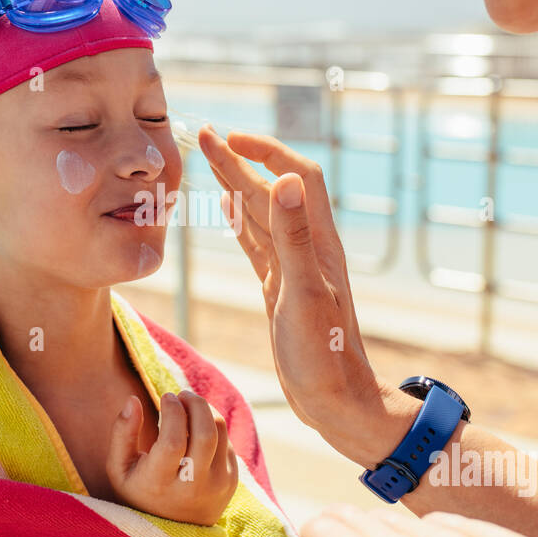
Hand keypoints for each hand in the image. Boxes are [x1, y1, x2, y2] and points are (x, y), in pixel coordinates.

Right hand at [107, 390, 238, 525]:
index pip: (173, 440)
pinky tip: (196, 430)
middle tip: (182, 395)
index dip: (172, 411)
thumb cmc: (139, 491)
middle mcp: (193, 487)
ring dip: (206, 410)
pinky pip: (227, 442)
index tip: (166, 397)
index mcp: (159, 484)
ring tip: (189, 406)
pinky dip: (213, 427)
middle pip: (205, 433)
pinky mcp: (231, 482)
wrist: (172, 532)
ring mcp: (216, 485)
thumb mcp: (120, 468)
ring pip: (220, 432)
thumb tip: (132, 399)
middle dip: (195, 404)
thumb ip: (122, 432)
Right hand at [198, 125, 407, 466]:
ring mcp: (292, 268)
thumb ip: (293, 238)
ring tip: (208, 159)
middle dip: (239, 160)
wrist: (334, 401)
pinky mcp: (279, 288)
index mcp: (317, 243)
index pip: (297, 175)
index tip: (230, 137)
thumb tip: (286, 179)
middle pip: (271, 189)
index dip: (266, 151)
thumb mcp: (305, 294)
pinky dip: (239, 221)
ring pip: (260, 214)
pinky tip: (226, 208)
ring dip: (235, 184)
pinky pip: (256, 243)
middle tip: (203, 135)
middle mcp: (306, 248)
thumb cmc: (324, 356)